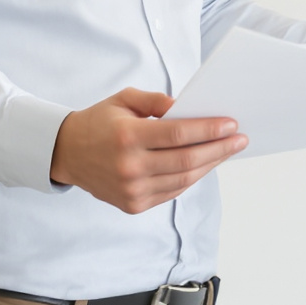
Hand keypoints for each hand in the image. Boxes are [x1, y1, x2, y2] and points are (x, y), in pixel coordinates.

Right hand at [49, 88, 246, 213]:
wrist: (66, 154)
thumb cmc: (98, 122)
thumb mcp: (123, 100)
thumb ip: (156, 101)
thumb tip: (187, 108)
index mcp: (127, 136)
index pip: (178, 135)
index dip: (209, 130)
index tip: (231, 124)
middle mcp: (129, 167)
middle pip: (187, 160)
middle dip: (219, 149)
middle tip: (240, 139)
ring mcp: (131, 190)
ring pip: (184, 180)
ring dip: (211, 165)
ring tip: (227, 151)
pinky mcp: (133, 205)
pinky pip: (172, 191)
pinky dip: (192, 178)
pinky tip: (205, 165)